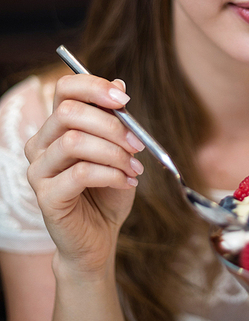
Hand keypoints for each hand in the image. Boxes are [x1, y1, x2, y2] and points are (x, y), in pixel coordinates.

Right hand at [25, 74, 144, 276]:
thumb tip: (119, 84)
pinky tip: (128, 182)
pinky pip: (80, 172)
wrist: (100, 236)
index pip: (65, 88)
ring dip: (113, 152)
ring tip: (134, 167)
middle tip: (138, 143)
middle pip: (69, 112)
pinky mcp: (45, 196)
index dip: (94, 87)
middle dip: (111, 125)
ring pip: (74, 142)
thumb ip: (116, 119)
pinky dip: (111, 174)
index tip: (125, 100)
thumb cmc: (107, 190)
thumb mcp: (119, 150)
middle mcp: (40, 144)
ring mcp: (38, 170)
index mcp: (56, 126)